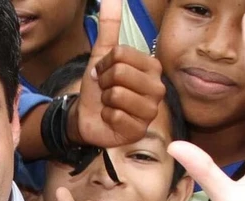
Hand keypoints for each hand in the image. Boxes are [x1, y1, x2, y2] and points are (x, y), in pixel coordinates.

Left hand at [69, 0, 165, 147]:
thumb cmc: (100, 85)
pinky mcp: (140, 131)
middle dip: (105, 81)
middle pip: (120, 73)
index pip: (121, 54)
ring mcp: (151, 111)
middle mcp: (158, 88)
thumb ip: (110, 26)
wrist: (87, 115)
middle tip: (107, 89)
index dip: (105, 63)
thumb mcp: (102, 55)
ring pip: (117, 94)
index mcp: (153, 67)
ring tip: (110, 103)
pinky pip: (115, 116)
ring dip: (105, 99)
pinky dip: (106, 116)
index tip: (106, 72)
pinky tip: (111, 118)